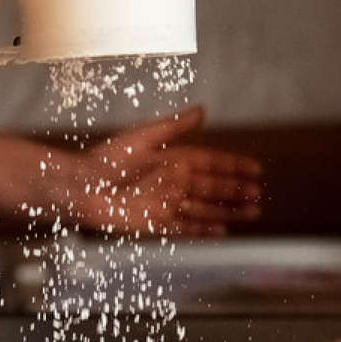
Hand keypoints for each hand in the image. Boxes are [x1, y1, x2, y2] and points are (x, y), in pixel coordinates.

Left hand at [47, 107, 262, 236]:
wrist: (82, 189)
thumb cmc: (106, 161)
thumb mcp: (142, 137)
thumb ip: (174, 127)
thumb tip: (203, 110)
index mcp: (171, 159)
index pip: (210, 162)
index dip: (233, 166)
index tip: (255, 170)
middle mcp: (171, 183)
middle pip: (212, 188)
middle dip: (236, 191)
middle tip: (259, 194)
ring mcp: (165, 205)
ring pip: (204, 210)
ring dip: (227, 211)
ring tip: (252, 213)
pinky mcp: (155, 225)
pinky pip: (185, 229)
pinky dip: (204, 231)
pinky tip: (223, 231)